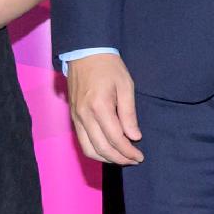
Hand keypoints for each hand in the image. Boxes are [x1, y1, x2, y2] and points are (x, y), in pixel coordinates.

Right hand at [65, 50, 142, 166]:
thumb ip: (129, 113)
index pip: (115, 138)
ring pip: (89, 149)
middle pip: (101, 148)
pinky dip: (95, 150)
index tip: (139, 156)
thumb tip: (134, 137)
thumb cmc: (109, 67)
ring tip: (122, 158)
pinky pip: (82, 141)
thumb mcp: (126, 86)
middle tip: (134, 160)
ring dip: (106, 159)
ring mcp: (76, 118)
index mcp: (99, 106)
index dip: (128, 151)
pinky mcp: (73, 117)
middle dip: (119, 159)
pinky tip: (108, 150)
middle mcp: (84, 115)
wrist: (84, 53)